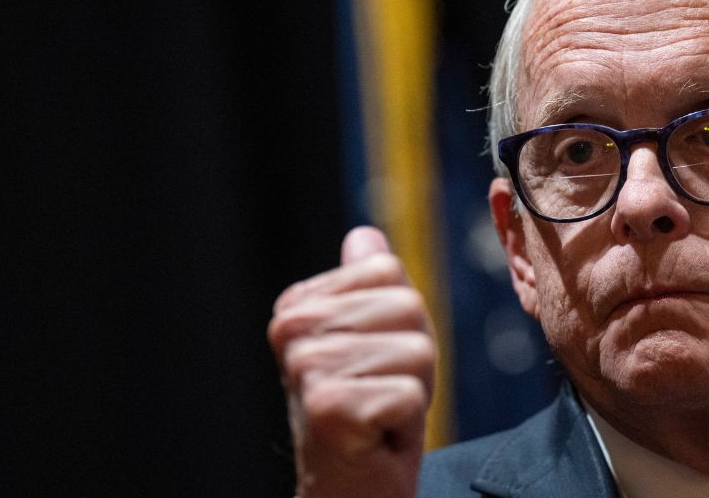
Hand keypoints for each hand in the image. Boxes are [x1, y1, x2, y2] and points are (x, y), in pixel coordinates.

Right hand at [268, 227, 434, 497]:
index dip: (403, 321)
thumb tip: (364, 235)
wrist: (350, 488)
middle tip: (382, 393)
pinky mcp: (328, 407)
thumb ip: (370, 287)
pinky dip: (407, 422)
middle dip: (414, 357)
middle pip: (408, 307)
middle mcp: (292, 330)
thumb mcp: (376, 338)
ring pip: (416, 351)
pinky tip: (376, 437)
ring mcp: (306, 367)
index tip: (378, 360)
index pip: (388, 270)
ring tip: (379, 415)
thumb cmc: (369, 415)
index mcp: (298, 304)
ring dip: (412, 391)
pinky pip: (412, 395)